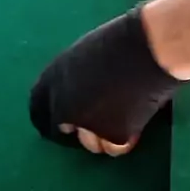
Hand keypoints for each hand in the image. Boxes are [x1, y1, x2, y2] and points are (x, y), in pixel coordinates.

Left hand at [29, 7, 179, 149]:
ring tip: (124, 117)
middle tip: (97, 129)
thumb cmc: (124, 42)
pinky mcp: (112, 136)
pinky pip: (114, 148)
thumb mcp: (85, 56)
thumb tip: (77, 97)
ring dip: (102, 138)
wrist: (151, 48)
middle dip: (77, 132)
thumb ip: (75, 80)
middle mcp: (63, 106)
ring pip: (90, 144)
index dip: (53, 121)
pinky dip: (124, 141)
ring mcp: (86, 124)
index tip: (65, 126)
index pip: (39, 112)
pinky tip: (136, 125)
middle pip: (61, 133)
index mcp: (52, 80)